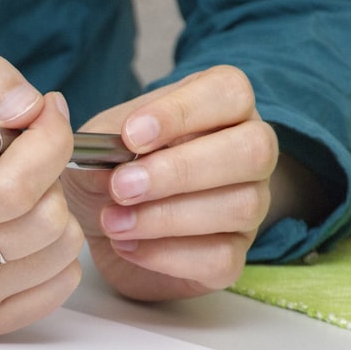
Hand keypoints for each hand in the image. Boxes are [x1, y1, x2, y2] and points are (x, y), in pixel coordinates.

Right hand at [0, 42, 84, 337]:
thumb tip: (28, 108)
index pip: (17, 185)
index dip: (51, 140)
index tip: (42, 117)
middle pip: (44, 222)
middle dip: (52, 178)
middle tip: (25, 160)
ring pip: (60, 255)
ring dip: (55, 213)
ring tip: (18, 194)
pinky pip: (59, 286)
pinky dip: (56, 253)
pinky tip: (21, 230)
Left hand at [61, 65, 276, 300]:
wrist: (103, 229)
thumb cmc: (109, 173)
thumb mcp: (97, 147)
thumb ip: (106, 144)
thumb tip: (114, 157)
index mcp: (219, 107)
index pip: (229, 91)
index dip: (183, 112)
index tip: (130, 136)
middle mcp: (248, 152)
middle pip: (253, 149)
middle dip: (180, 170)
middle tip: (121, 187)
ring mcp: (250, 205)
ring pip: (240, 206)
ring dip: (166, 217)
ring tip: (112, 222)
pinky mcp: (234, 256)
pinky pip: (221, 258)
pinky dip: (168, 255)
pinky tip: (127, 246)